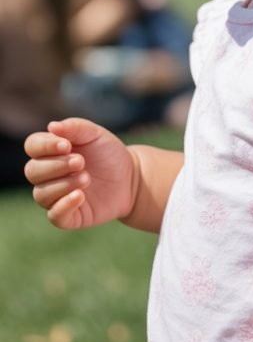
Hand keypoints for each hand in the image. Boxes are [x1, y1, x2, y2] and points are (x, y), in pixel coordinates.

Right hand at [24, 118, 138, 229]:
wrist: (130, 178)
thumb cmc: (108, 153)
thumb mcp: (95, 134)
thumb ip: (75, 127)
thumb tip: (51, 126)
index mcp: (50, 151)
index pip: (32, 146)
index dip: (45, 146)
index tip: (66, 145)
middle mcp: (47, 174)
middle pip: (32, 171)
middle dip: (56, 166)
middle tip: (81, 162)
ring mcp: (55, 196)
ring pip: (41, 194)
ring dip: (63, 184)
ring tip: (87, 178)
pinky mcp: (67, 216)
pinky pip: (54, 215)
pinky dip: (64, 205)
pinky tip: (80, 196)